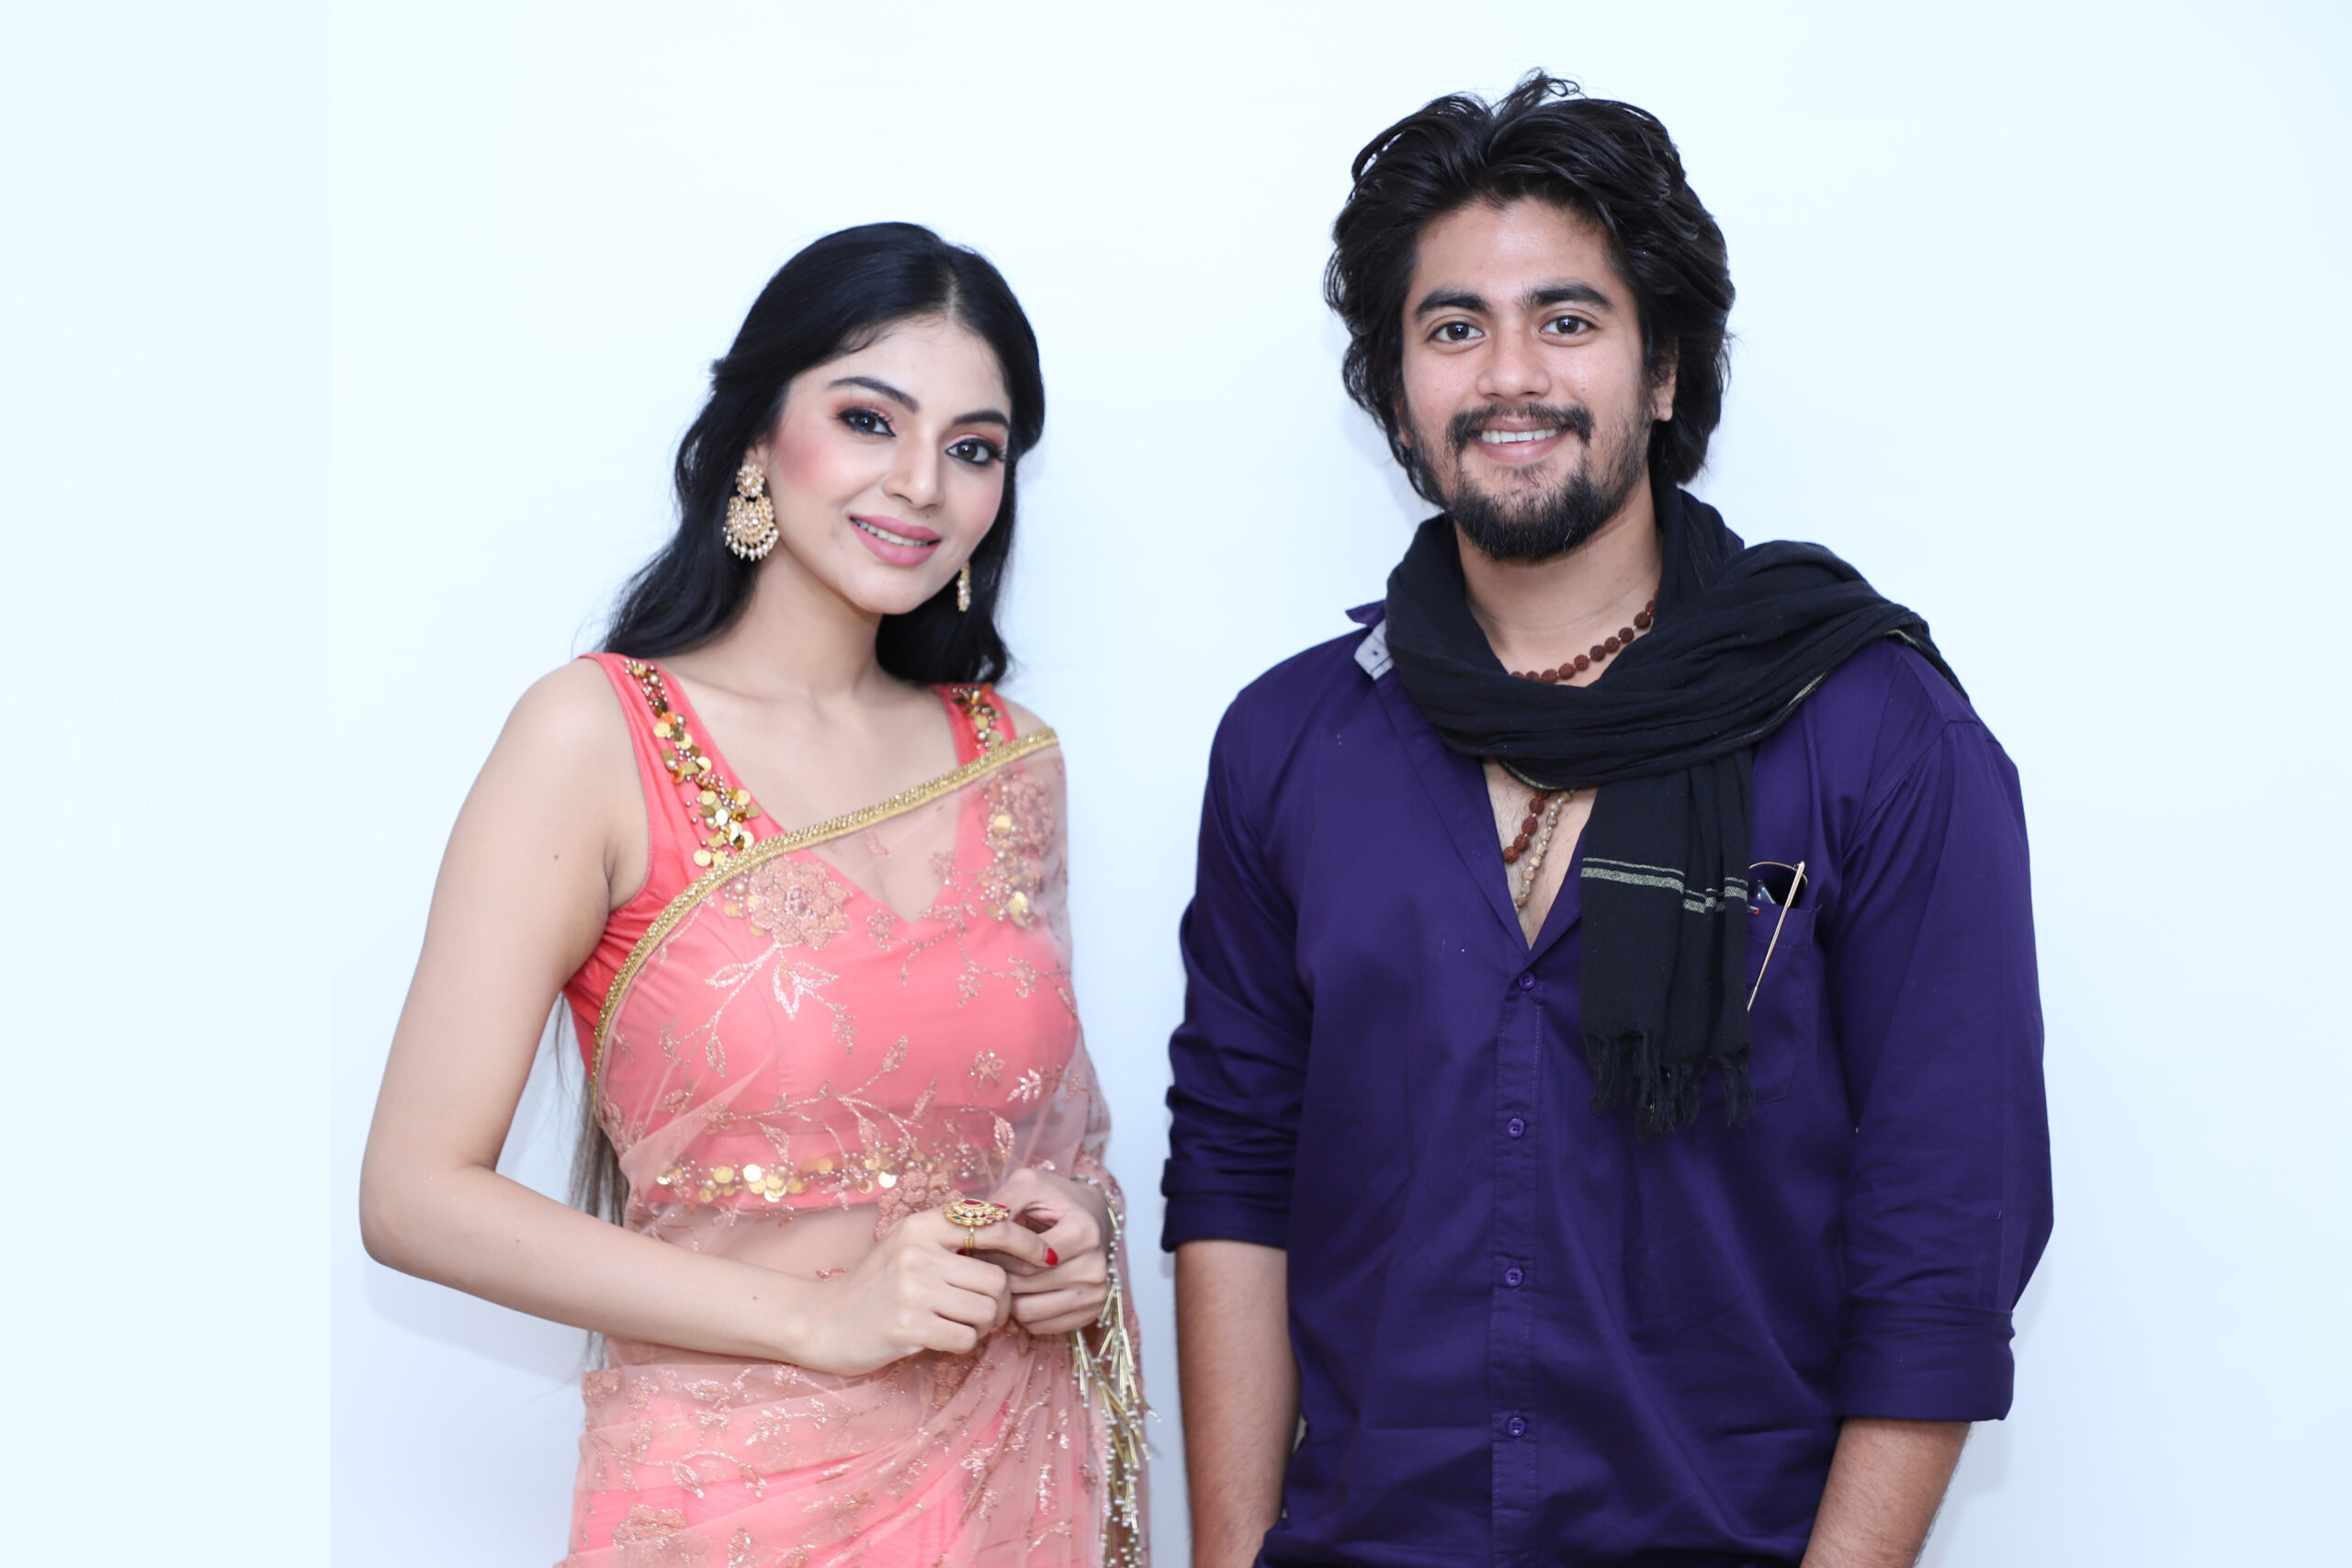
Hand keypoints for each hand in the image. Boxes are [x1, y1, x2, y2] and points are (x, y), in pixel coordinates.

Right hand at [789, 1204, 1050, 1375]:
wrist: (824, 1321)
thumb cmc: (875, 1285)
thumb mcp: (908, 1246)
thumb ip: (950, 1238)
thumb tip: (1011, 1234)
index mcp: (922, 1226)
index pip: (992, 1224)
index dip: (1026, 1242)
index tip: (1045, 1257)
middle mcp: (918, 1252)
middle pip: (996, 1279)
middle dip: (1002, 1303)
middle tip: (989, 1314)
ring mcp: (912, 1290)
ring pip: (986, 1311)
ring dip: (983, 1327)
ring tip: (962, 1326)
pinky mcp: (908, 1327)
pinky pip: (966, 1339)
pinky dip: (963, 1345)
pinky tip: (942, 1339)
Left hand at [990, 1167, 1112, 1335]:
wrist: (1090, 1214)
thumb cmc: (1054, 1198)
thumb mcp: (1028, 1185)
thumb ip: (1003, 1202)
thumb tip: (974, 1227)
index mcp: (1084, 1232)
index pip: (1028, 1259)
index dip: (999, 1254)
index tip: (983, 1244)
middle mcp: (1096, 1267)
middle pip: (1026, 1286)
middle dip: (999, 1274)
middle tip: (986, 1261)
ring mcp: (1095, 1293)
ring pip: (1029, 1312)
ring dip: (1008, 1296)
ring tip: (1003, 1274)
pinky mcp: (1090, 1312)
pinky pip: (1040, 1327)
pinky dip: (1023, 1312)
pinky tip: (1021, 1290)